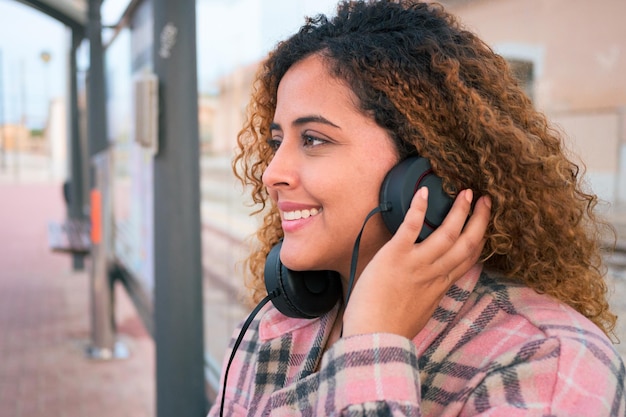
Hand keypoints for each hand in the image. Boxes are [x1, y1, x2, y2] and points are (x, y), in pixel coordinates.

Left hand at [342, 188, 490, 338]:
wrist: (375, 337)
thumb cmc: (391, 329)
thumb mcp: (420, 312)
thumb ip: (427, 295)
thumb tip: (426, 289)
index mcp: (440, 286)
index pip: (468, 259)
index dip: (480, 239)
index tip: (485, 225)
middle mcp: (434, 273)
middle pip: (466, 243)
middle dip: (478, 219)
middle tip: (485, 200)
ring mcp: (417, 264)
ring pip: (447, 233)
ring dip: (459, 210)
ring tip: (466, 192)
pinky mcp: (396, 256)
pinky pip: (411, 228)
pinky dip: (419, 209)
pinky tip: (424, 193)